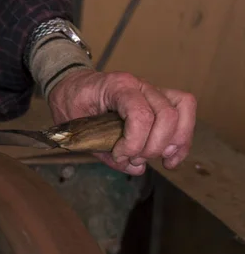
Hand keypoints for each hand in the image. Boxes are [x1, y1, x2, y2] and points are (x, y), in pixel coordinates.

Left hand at [49, 69, 196, 175]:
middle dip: (153, 146)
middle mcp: (139, 85)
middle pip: (167, 115)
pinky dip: (182, 137)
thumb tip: (135, 167)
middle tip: (134, 159)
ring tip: (161, 159)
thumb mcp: (76, 127)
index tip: (120, 155)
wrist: (72, 85)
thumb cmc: (72, 102)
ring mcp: (151, 91)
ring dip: (175, 141)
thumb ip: (104, 149)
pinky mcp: (158, 101)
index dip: (134, 142)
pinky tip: (170, 157)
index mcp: (116, 86)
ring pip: (182, 109)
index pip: (140, 115)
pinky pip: (183, 112)